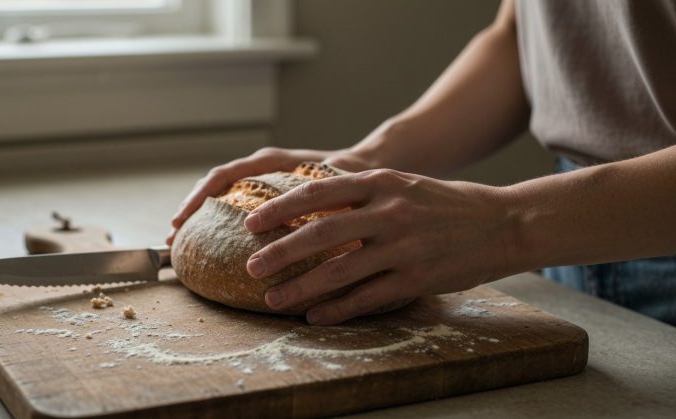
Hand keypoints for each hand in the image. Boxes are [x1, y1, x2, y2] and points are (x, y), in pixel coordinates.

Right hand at [167, 147, 373, 244]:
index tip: (182, 221)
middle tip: (173, 240)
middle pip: (215, 185)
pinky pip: (234, 205)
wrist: (364, 166)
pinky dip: (219, 223)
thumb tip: (310, 218)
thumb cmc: (350, 172)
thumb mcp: (336, 181)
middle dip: (191, 210)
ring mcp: (262, 181)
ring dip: (200, 218)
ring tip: (183, 246)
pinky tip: (213, 248)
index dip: (200, 198)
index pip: (226, 174)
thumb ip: (322, 190)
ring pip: (221, 195)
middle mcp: (262, 168)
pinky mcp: (266, 196)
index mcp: (274, 161)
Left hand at [243, 169, 517, 324]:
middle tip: (251, 266)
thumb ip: (364, 190)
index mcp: (382, 182)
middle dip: (279, 252)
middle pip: (320, 233)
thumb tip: (314, 198)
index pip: (318, 191)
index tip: (251, 222)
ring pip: (340, 272)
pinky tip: (315, 315)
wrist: (504, 223)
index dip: (280, 208)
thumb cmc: (448, 204)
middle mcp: (390, 212)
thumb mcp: (404, 183)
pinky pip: (368, 297)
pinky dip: (337, 309)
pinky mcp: (418, 278)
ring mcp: (404, 247)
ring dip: (300, 288)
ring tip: (273, 298)